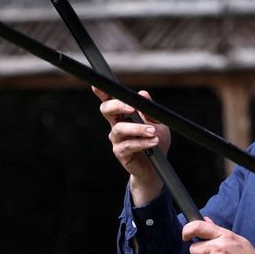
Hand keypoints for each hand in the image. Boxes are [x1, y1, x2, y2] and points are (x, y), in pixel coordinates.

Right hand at [94, 87, 170, 204]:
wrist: (156, 168)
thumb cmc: (156, 142)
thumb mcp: (158, 124)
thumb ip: (150, 111)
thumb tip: (142, 94)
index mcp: (123, 115)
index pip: (111, 101)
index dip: (102, 93)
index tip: (96, 86)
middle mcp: (116, 126)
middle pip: (107, 110)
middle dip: (117, 106)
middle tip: (132, 108)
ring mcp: (117, 140)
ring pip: (120, 129)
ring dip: (137, 129)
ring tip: (152, 132)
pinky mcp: (120, 153)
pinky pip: (128, 145)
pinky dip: (142, 142)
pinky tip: (153, 142)